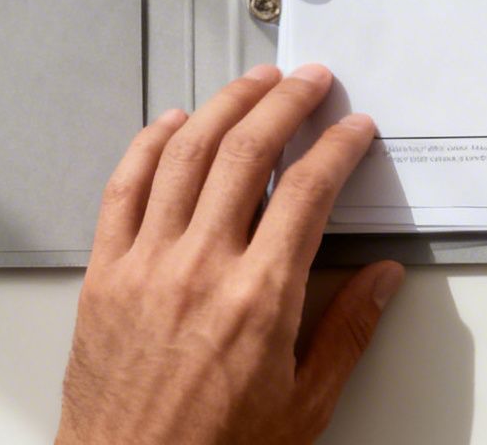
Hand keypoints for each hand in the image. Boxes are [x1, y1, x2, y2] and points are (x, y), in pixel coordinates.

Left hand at [56, 64, 403, 444]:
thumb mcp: (304, 405)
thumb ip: (348, 333)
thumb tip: (382, 279)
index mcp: (258, 298)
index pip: (307, 191)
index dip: (337, 147)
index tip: (354, 129)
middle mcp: (200, 268)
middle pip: (247, 152)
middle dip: (285, 103)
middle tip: (309, 81)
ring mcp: (146, 264)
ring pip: (185, 154)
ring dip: (223, 105)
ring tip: (252, 83)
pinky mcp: (104, 274)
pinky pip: (123, 188)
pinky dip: (149, 144)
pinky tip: (171, 124)